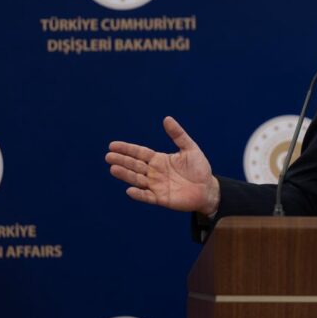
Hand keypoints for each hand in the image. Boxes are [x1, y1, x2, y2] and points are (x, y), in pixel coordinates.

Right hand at [105, 116, 219, 214]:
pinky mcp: (161, 199)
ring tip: (113, 169)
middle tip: (108, 156)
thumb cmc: (199, 169)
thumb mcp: (190, 148)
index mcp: (159, 160)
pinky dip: (139, 194)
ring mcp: (156, 186)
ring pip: (137, 179)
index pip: (140, 153)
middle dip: (122, 160)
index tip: (112, 145)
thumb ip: (178, 135)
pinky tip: (130, 190)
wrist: (208, 189)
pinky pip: (147, 196)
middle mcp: (155, 172)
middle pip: (135, 165)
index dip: (127, 149)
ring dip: (125, 175)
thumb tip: (167, 118)